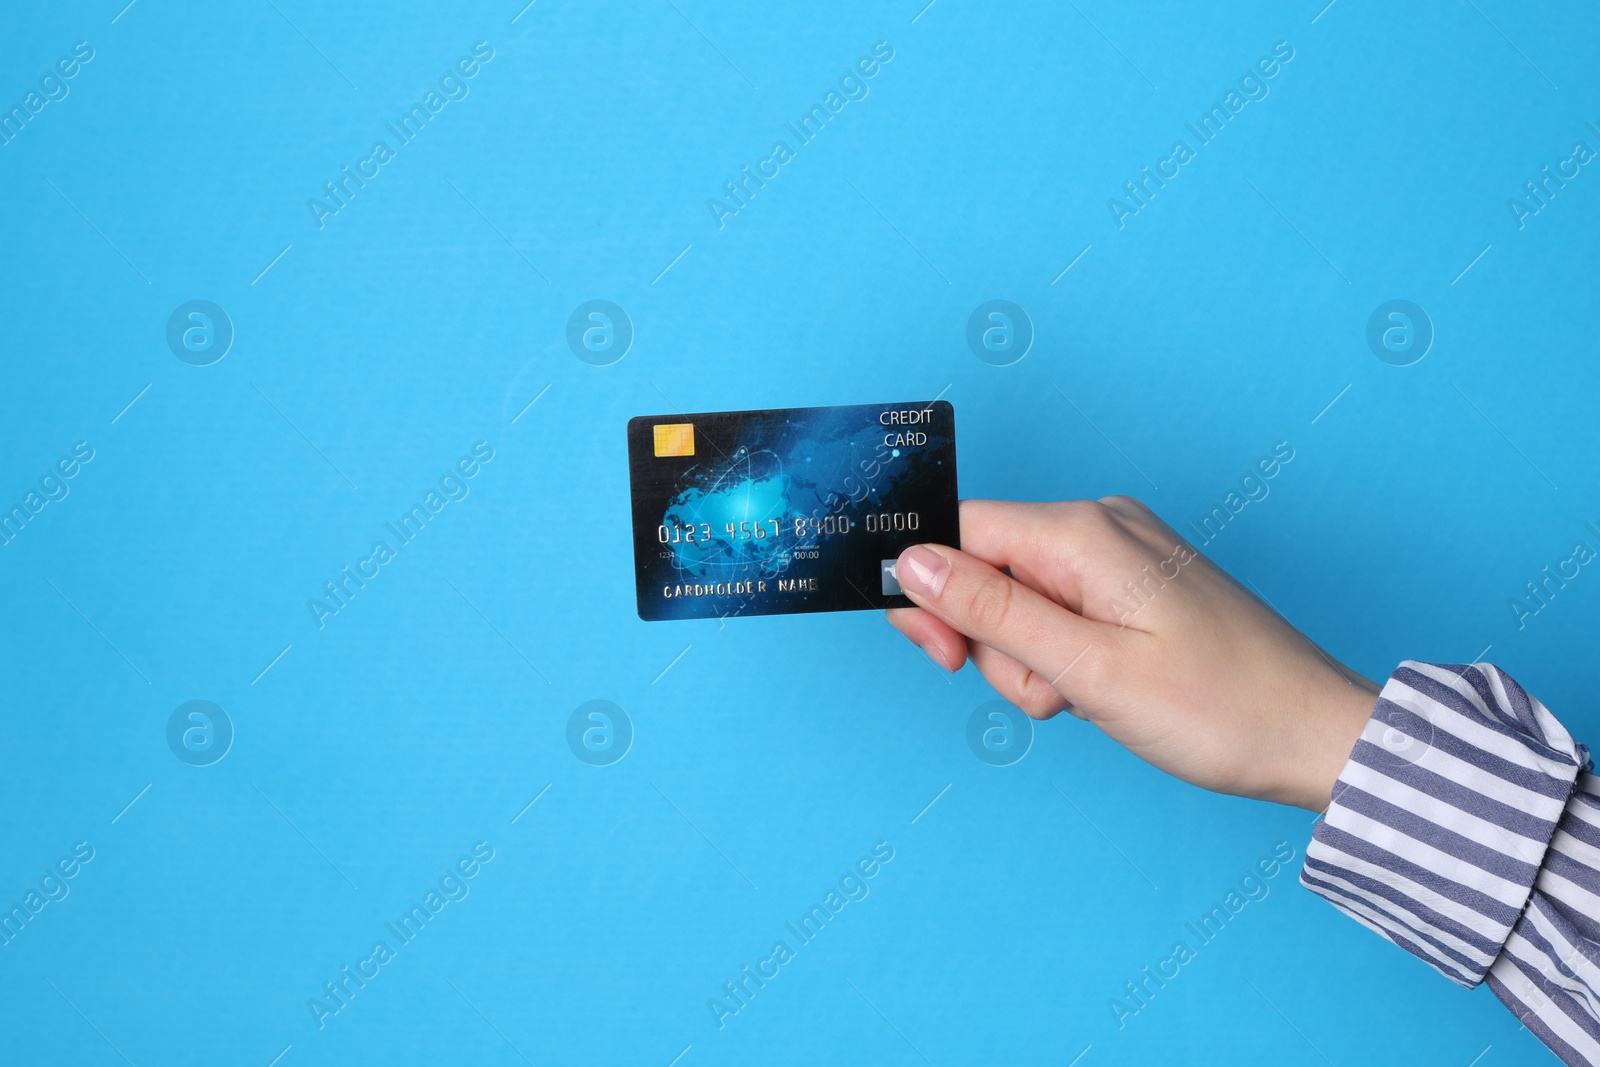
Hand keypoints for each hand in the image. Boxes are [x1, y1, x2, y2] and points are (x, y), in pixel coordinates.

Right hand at [888, 498, 1377, 810]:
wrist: (1313, 735)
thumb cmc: (1218, 709)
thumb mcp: (1086, 669)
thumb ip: (991, 610)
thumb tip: (911, 561)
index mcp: (1084, 533)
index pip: (958, 531)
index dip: (933, 595)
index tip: (945, 658)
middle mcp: (1100, 526)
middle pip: (986, 568)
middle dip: (993, 640)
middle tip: (1047, 692)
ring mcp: (1122, 554)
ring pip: (1021, 598)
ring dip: (1032, 660)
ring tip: (1088, 697)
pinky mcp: (1137, 585)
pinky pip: (1062, 610)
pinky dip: (1064, 657)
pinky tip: (1103, 688)